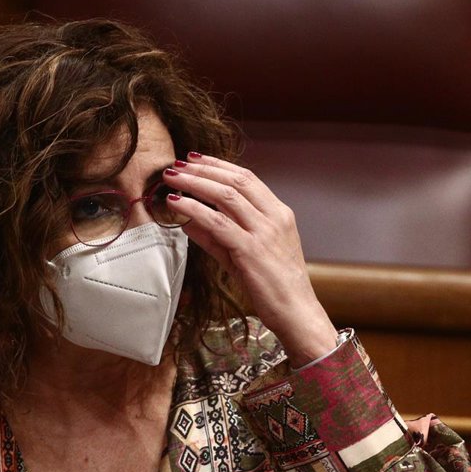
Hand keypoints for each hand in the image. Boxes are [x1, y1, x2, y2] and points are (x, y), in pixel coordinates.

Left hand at [162, 153, 338, 366]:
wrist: (296, 312)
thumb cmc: (274, 286)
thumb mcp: (246, 255)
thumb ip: (218, 236)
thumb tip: (188, 219)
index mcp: (279, 214)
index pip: (247, 178)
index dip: (219, 166)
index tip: (196, 159)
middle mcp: (274, 217)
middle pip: (235, 181)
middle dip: (203, 169)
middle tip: (178, 164)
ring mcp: (263, 232)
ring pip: (225, 196)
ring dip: (195, 182)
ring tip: (173, 178)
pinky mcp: (250, 250)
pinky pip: (217, 222)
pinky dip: (194, 209)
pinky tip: (177, 204)